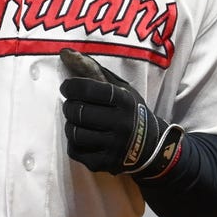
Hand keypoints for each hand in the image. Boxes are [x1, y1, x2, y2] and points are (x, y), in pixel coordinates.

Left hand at [59, 49, 182, 178]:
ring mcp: (114, 146)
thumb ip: (92, 70)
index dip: (70, 87)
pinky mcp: (106, 164)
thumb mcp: (120, 88)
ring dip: (70, 124)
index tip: (67, 87)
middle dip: (69, 106)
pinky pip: (75, 151)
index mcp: (124, 100)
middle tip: (73, 105)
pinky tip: (84, 138)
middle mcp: (121, 124)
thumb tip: (64, 52)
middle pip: (77, 111)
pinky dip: (74, 143)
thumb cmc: (130, 111)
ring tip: (78, 121)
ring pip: (74, 132)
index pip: (86, 89)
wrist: (152, 147)